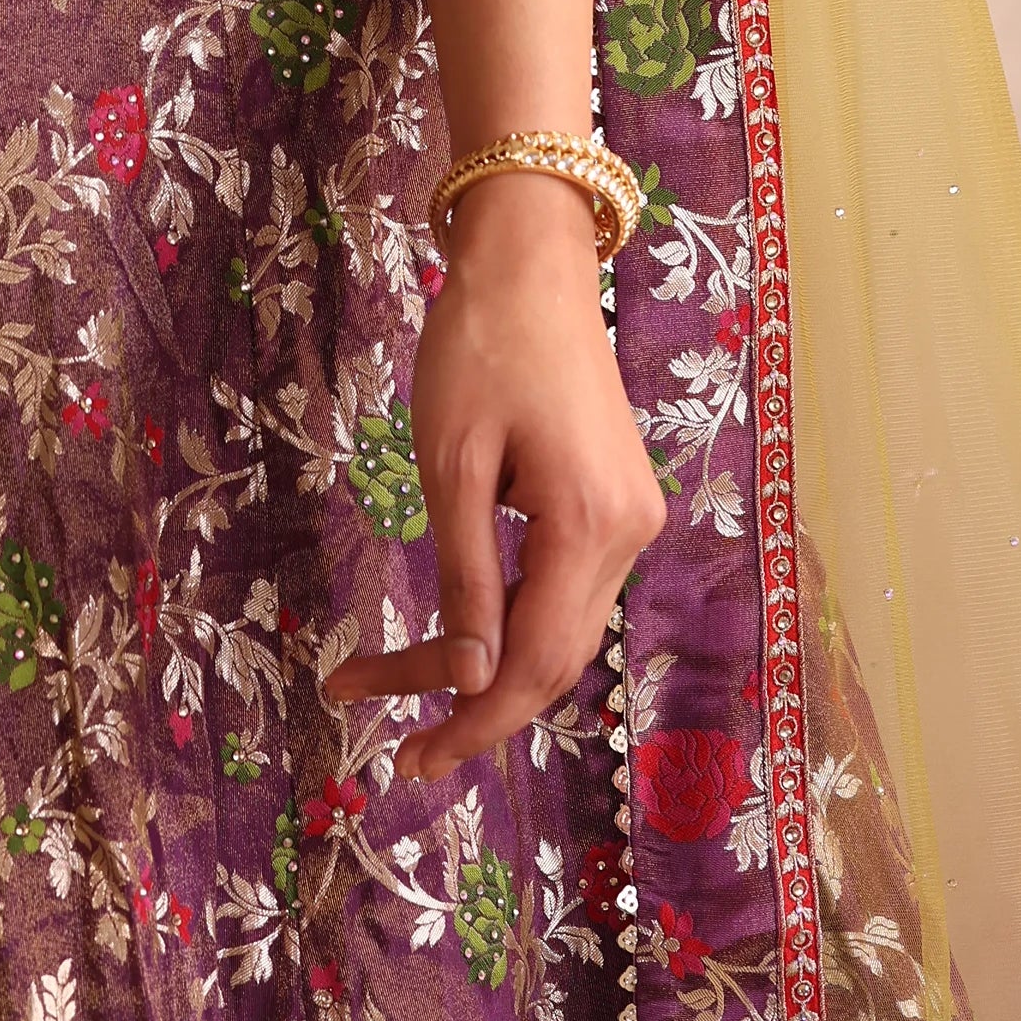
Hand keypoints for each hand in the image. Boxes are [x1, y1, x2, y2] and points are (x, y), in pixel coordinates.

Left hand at [325, 174, 664, 777]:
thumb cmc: (480, 344)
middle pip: (551, 657)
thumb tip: (473, 680)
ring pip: (558, 627)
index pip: (535, 664)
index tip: (412, 762)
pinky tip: (456, 629)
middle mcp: (628, 532)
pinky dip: (510, 617)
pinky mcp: (616, 500)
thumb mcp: (452, 463)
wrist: (532, 259)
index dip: (474, 723)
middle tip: (390, 739)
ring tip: (391, 677)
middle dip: (469, 700)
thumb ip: (465, 576)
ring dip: (484, 661)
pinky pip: (565, 586)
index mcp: (590, 524)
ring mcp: (630, 517)